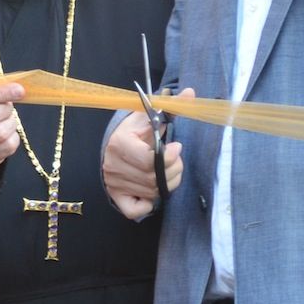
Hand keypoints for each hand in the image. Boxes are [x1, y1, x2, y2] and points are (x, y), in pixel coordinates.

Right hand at [101, 87, 190, 219]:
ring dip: (167, 184)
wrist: (112, 146)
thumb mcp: (149, 115)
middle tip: (177, 160)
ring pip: (150, 193)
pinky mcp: (116, 196)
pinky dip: (147, 204)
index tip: (176, 147)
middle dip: (173, 170)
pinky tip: (152, 191)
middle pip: (153, 179)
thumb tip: (192, 93)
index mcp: (120, 144)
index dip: (169, 157)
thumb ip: (171, 106)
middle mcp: (114, 165)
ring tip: (168, 172)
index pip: (149, 160)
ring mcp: (114, 183)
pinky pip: (134, 210)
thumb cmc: (133, 131)